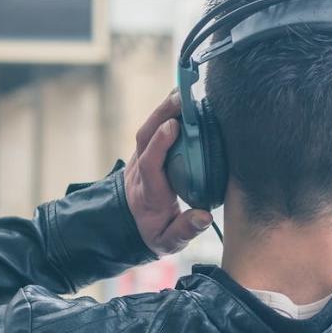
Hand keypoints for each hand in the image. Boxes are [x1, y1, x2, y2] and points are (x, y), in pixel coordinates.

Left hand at [124, 91, 212, 255]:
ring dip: (163, 109)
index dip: (160, 143)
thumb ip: (185, 230)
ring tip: (184, 90)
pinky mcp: (146, 153)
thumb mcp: (168, 242)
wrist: (127, 227)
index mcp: (148, 192)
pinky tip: (182, 100)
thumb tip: (204, 216)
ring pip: (147, 128)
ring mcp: (140, 159)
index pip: (150, 164)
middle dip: (161, 114)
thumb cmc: (152, 233)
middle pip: (145, 136)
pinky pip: (153, 128)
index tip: (174, 126)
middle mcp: (140, 171)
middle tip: (181, 97)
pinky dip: (165, 113)